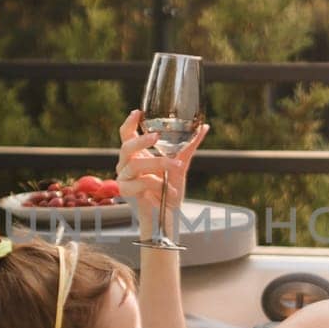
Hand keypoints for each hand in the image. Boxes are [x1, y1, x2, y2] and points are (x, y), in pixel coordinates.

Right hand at [116, 109, 208, 239]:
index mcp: (136, 153)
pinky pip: (138, 183)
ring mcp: (124, 177)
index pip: (126, 134)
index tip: (138, 112)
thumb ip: (189, 146)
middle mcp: (126, 163)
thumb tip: (204, 127)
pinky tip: (167, 191)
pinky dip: (156, 185)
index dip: (129, 122)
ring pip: (136, 164)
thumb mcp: (181, 164)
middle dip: (141, 140)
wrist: (168, 215)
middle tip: (156, 137)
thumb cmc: (170, 189)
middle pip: (126, 146)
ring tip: (176, 167)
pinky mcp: (126, 192)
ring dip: (158, 164)